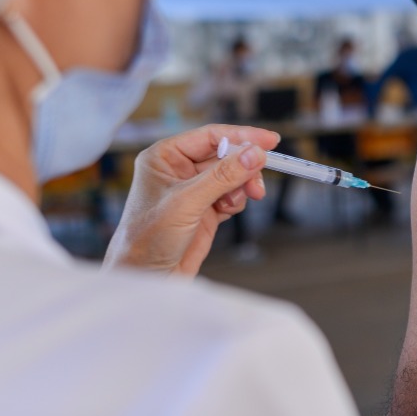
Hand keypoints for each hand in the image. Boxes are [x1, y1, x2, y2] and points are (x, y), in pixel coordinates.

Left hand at [104, 125, 278, 275]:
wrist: (146, 279)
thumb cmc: (147, 239)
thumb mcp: (187, 202)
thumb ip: (223, 176)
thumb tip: (253, 154)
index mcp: (164, 157)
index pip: (209, 136)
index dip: (241, 136)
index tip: (269, 140)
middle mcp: (178, 170)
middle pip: (224, 156)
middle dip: (243, 167)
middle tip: (257, 182)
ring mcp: (192, 191)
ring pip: (231, 176)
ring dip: (241, 186)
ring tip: (239, 201)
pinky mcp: (204, 210)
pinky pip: (231, 195)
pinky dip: (236, 202)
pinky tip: (227, 212)